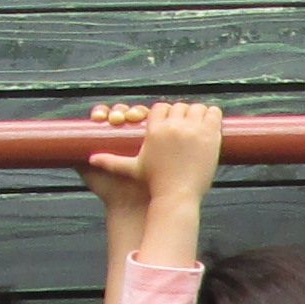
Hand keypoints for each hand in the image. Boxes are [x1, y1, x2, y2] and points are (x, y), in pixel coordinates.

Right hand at [87, 98, 224, 211]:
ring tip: (198, 124)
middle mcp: (173, 126)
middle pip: (179, 106)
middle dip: (181, 114)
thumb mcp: (132, 170)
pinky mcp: (210, 135)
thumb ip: (112, 162)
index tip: (170, 122)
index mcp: (155, 130)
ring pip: (196, 107)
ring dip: (198, 113)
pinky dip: (213, 114)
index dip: (165, 113)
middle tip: (185, 125)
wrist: (177, 197)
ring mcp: (193, 130)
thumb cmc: (154, 184)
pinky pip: (214, 113)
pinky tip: (211, 122)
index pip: (160, 107)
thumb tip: (90, 160)